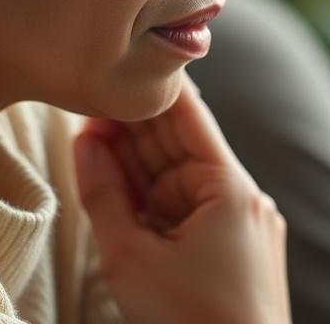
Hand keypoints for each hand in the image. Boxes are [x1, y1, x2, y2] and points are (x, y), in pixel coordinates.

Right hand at [72, 74, 289, 323]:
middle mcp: (243, 198)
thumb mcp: (132, 259)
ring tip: (93, 140)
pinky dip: (154, 200)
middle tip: (87, 106)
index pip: (189, 116)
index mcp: (230, 188)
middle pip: (181, 147)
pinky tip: (120, 188)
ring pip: (180, 181)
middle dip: (134, 130)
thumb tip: (86, 141)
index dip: (150, 93)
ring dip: (139, 164)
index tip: (115, 71)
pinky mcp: (234, 251)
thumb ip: (105, 195)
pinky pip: (188, 212)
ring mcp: (241, 226)